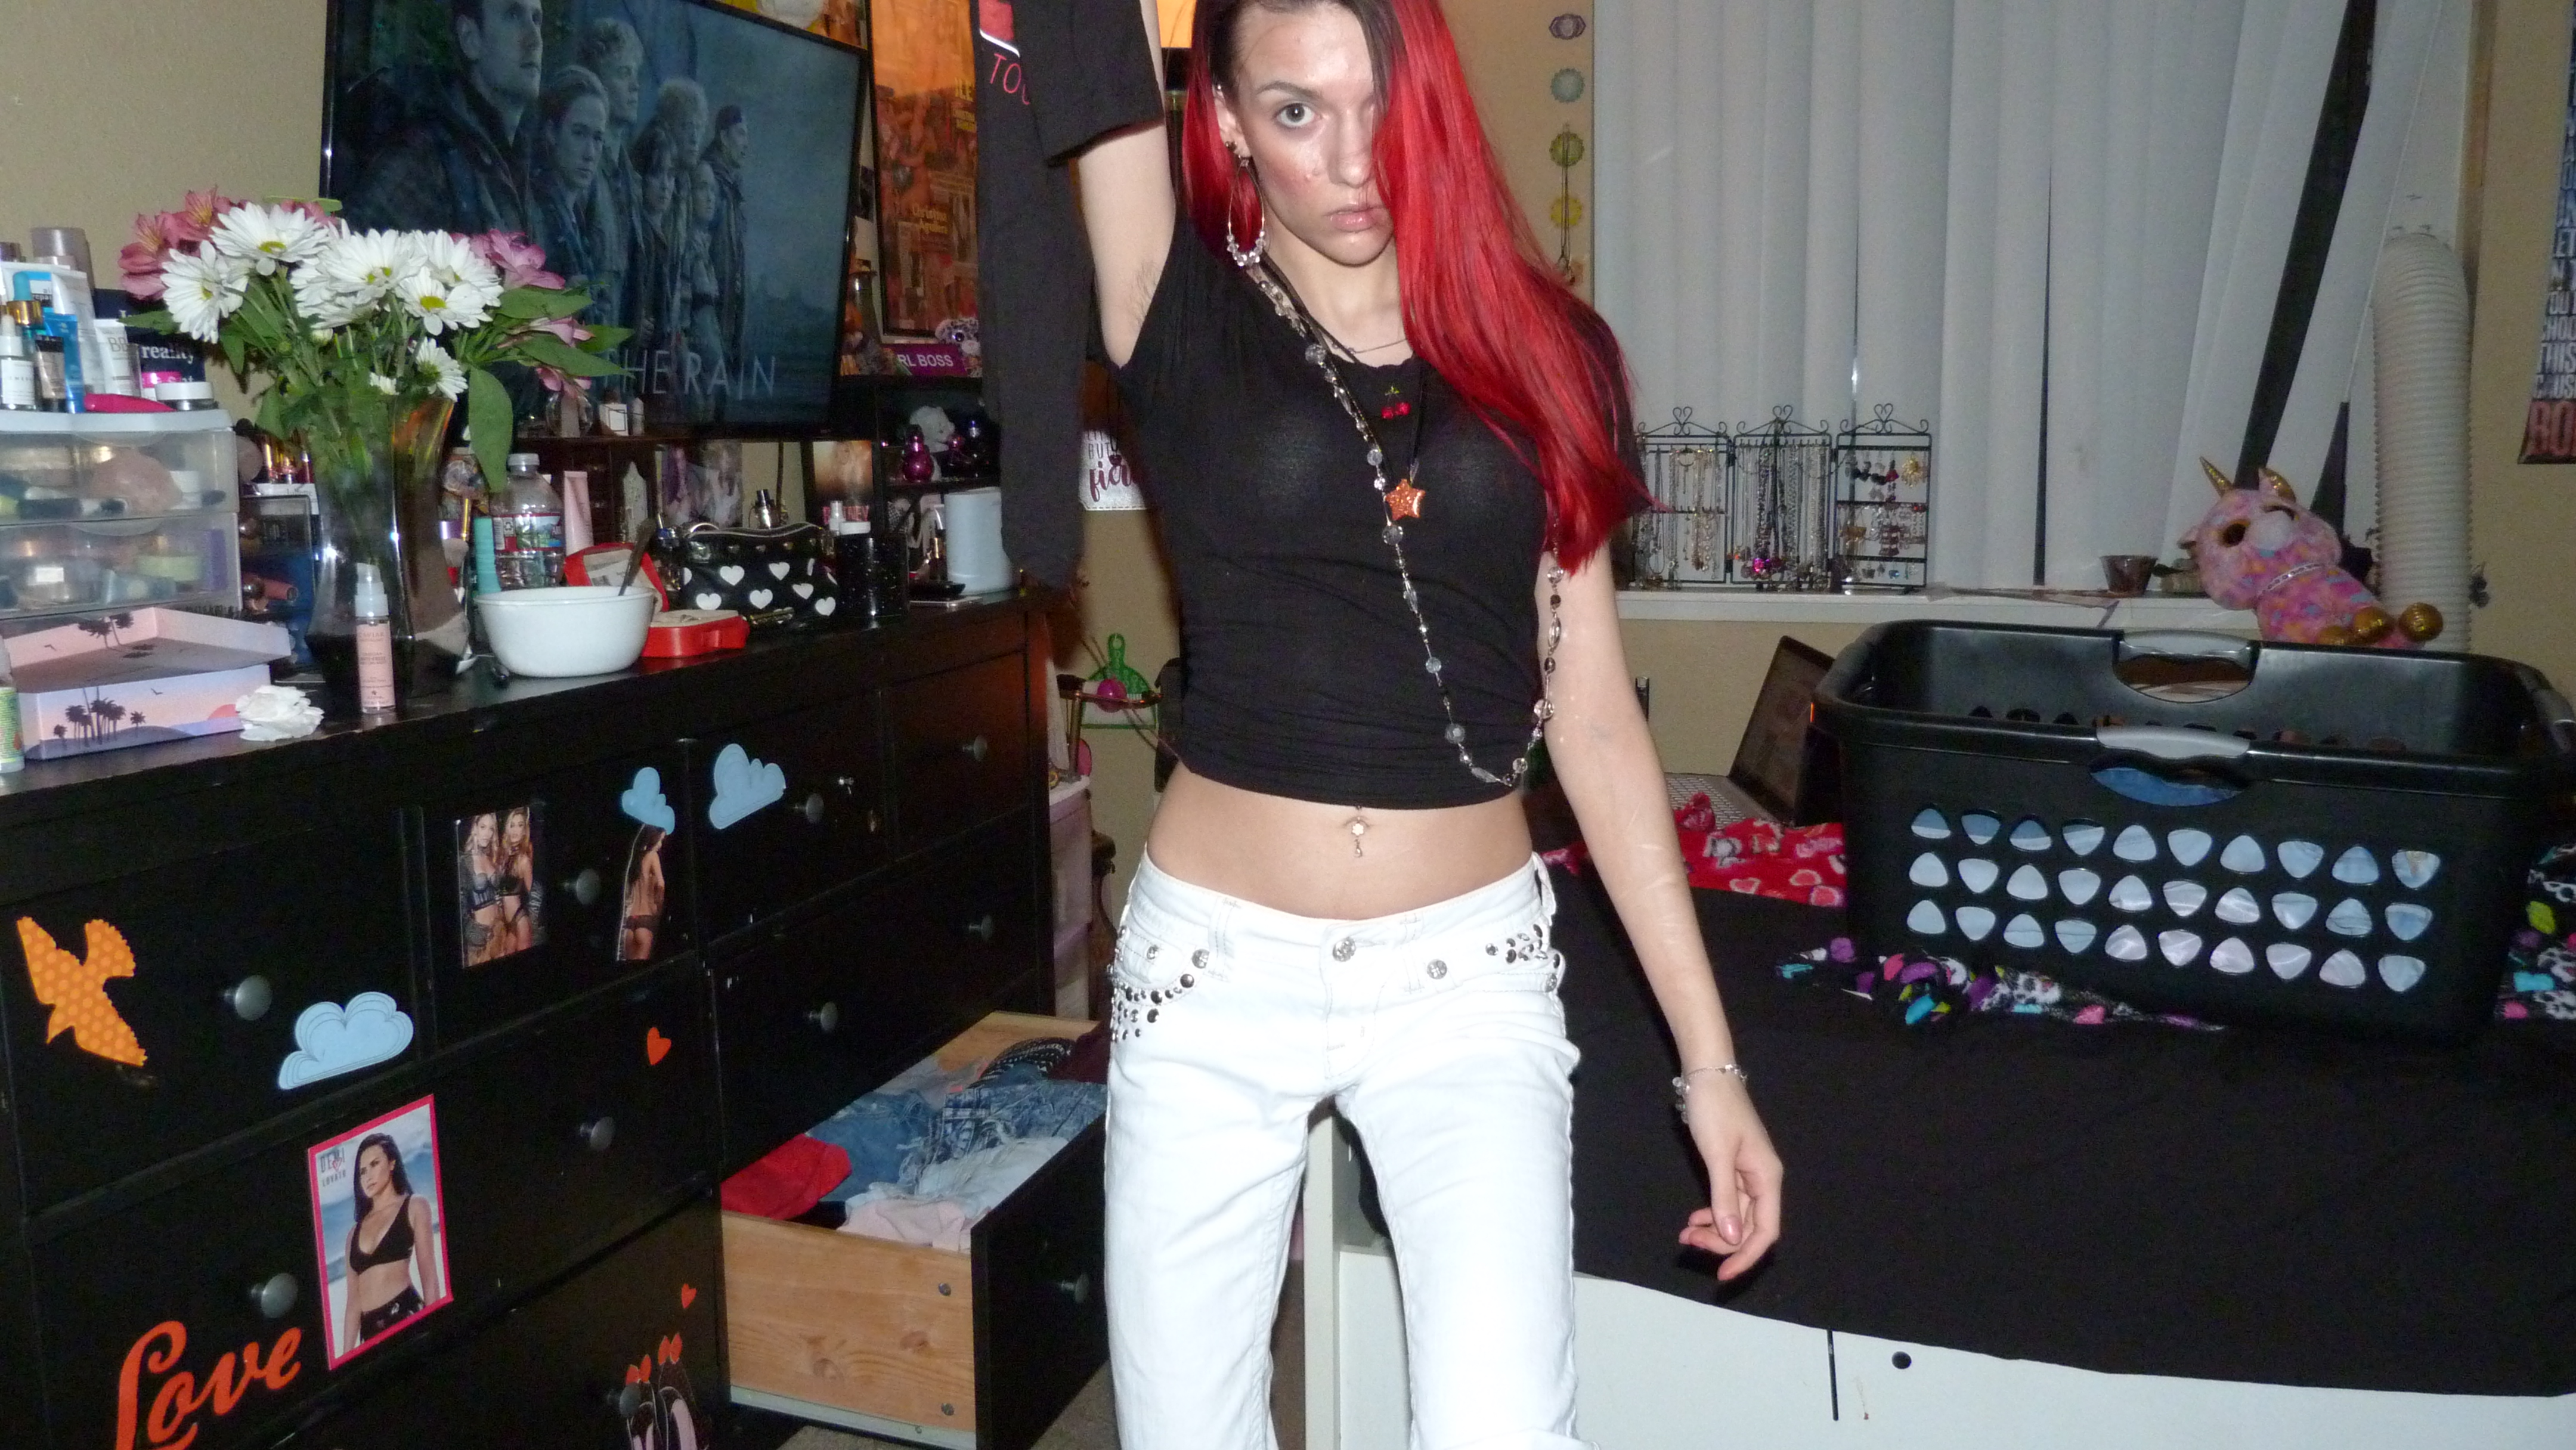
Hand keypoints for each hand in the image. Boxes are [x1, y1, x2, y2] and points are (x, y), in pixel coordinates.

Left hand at [1676, 1074, 1781, 1280]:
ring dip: (1714, 1230)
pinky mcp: (1732, 1168)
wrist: (1707, 1075)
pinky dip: (1712, 1214)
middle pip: (1750, 1227)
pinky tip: (1694, 1219)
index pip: (1765, 1231)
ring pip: (1736, 1217)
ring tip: (1686, 1233)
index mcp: (1767, 1178)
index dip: (1746, 1256)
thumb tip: (1733, 1237)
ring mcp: (1747, 1175)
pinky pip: (1727, 1202)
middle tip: (1688, 1241)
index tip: (1723, 1274)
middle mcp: (1762, 1180)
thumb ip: (1724, 1198)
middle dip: (1722, 1242)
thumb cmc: (1715, 1110)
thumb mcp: (1717, 1155)